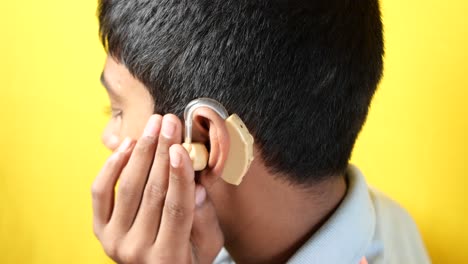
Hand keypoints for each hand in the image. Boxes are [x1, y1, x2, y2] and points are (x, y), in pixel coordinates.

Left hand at [91, 114, 223, 263]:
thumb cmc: (188, 259)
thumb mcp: (207, 245)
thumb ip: (204, 219)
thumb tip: (197, 186)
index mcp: (168, 258)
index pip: (176, 210)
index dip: (179, 177)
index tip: (182, 148)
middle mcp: (135, 251)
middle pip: (152, 193)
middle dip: (162, 153)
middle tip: (170, 123)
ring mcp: (113, 240)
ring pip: (128, 188)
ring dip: (142, 152)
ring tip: (154, 125)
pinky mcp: (99, 229)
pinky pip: (101, 191)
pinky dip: (112, 165)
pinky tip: (129, 144)